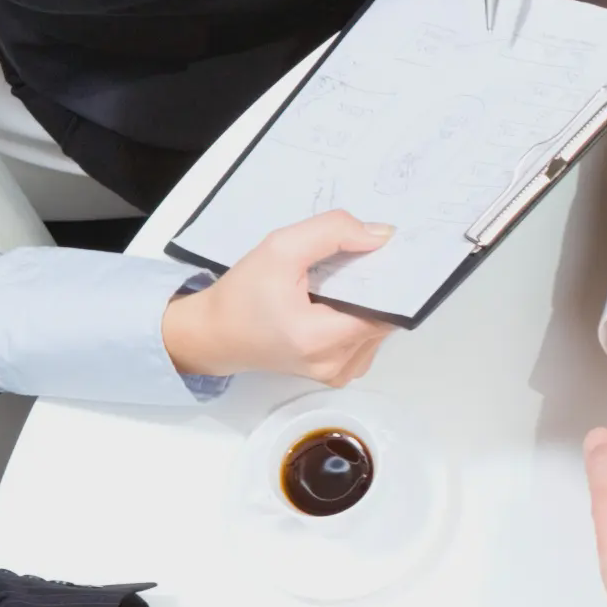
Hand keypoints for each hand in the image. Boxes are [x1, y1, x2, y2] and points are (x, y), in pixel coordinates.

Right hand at [160, 209, 393, 384]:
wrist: (214, 334)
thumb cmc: (243, 293)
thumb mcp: (280, 249)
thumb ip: (333, 233)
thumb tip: (382, 234)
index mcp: (323, 339)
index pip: (387, 309)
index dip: (392, 280)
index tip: (386, 256)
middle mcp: (338, 364)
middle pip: (385, 319)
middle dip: (378, 288)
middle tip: (360, 261)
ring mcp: (339, 373)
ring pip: (378, 330)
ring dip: (369, 303)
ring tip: (343, 281)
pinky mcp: (336, 373)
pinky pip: (365, 340)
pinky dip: (359, 318)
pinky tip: (338, 301)